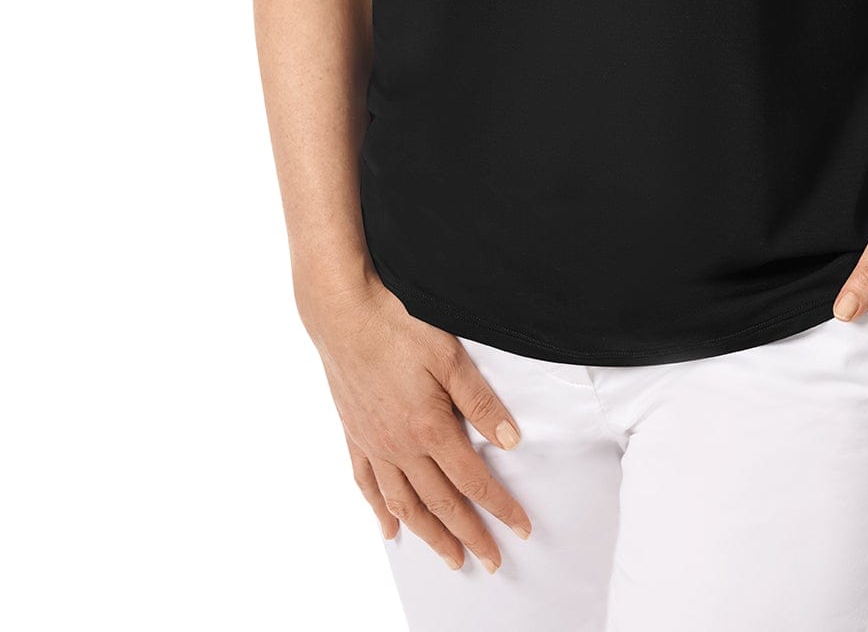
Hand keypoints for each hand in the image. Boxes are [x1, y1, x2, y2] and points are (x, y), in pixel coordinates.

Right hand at [300, 272, 532, 573]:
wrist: (342, 313)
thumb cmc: (397, 325)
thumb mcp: (450, 356)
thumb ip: (480, 401)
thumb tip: (510, 440)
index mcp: (429, 428)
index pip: (473, 480)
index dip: (499, 507)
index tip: (520, 529)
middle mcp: (399, 446)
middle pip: (440, 503)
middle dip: (468, 534)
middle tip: (490, 561)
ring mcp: (374, 443)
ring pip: (404, 504)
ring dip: (429, 534)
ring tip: (449, 557)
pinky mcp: (354, 434)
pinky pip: (368, 483)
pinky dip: (380, 510)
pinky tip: (389, 527)